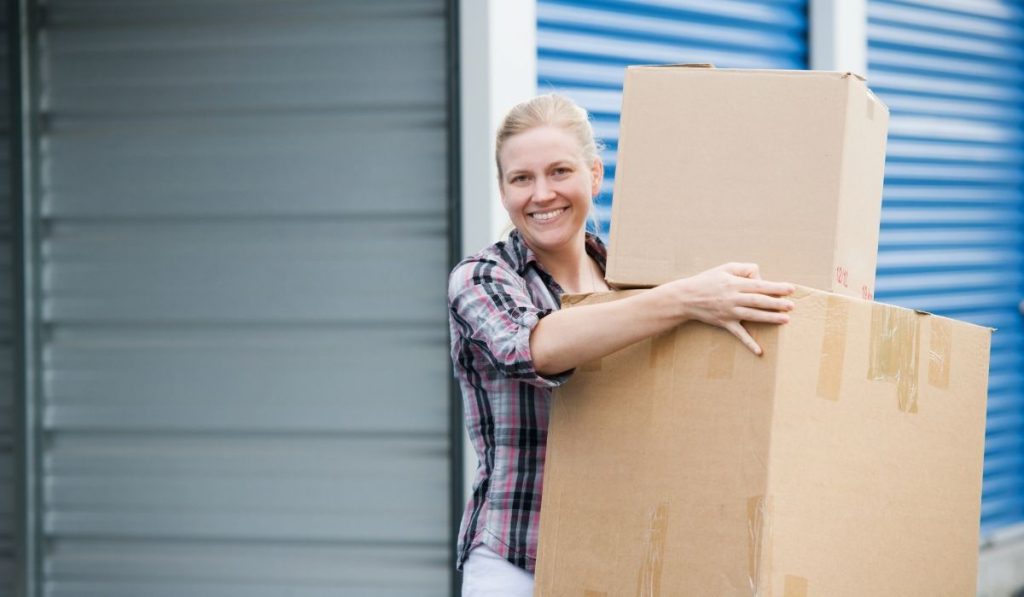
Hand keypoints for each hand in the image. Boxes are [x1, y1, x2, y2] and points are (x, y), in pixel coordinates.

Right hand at [667, 262, 794, 354]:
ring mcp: (728, 312)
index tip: (791, 289)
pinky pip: (738, 334)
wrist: (686, 297)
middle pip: (758, 301)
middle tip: (792, 306)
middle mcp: (732, 298)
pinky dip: (749, 343)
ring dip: (769, 318)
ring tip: (786, 319)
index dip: (776, 287)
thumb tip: (761, 277)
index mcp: (734, 283)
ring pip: (752, 316)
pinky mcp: (724, 323)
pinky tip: (760, 351)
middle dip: (776, 303)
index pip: (759, 285)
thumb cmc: (708, 280)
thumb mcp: (725, 268)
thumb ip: (745, 269)